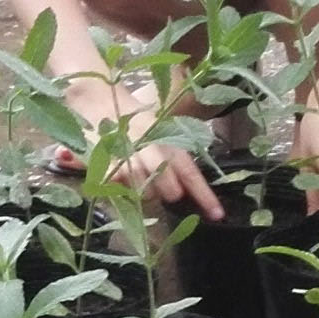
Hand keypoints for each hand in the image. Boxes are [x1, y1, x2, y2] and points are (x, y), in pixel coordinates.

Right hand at [105, 136, 222, 217]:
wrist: (100, 102)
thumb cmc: (136, 126)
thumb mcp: (160, 135)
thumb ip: (175, 163)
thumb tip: (186, 190)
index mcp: (170, 143)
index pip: (190, 174)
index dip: (204, 195)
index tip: (217, 215)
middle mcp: (153, 150)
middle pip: (169, 189)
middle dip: (167, 191)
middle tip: (157, 182)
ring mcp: (130, 158)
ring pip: (144, 192)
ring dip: (141, 188)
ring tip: (132, 169)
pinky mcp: (107, 164)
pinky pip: (118, 187)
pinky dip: (119, 184)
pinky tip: (116, 170)